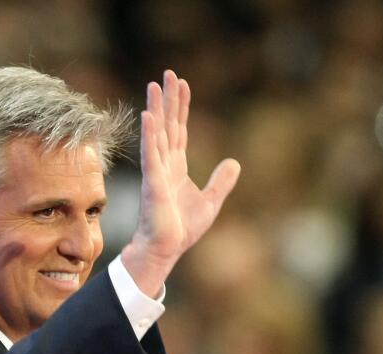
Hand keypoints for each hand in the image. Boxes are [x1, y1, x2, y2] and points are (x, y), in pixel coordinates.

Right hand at [122, 70, 240, 295]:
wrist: (166, 249)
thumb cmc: (181, 230)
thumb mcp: (211, 201)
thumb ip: (220, 181)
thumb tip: (234, 162)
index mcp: (176, 168)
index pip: (179, 131)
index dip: (180, 108)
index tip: (182, 85)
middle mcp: (164, 165)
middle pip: (167, 125)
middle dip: (167, 100)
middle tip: (168, 74)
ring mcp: (157, 172)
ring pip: (157, 134)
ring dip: (156, 109)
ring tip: (154, 86)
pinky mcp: (153, 183)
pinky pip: (151, 155)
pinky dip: (149, 136)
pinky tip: (149, 118)